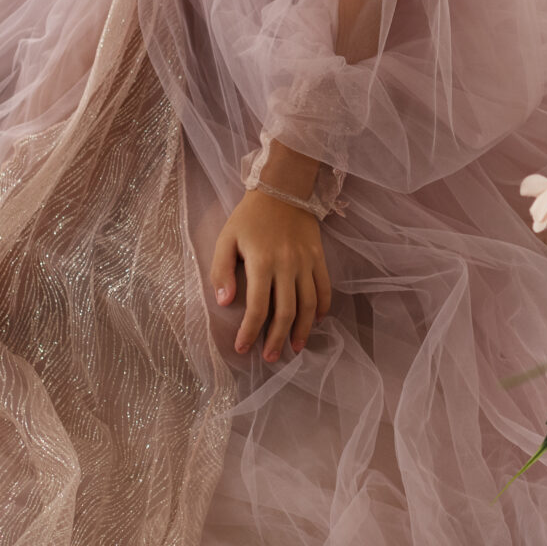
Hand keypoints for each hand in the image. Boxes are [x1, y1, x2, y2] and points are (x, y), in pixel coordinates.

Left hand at [209, 189, 330, 363]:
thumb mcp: (226, 238)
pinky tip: (316, 321)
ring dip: (302, 330)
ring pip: (308, 305)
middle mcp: (286, 265)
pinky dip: (322, 307)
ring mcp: (306, 262)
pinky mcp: (319, 257)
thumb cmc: (249, 216)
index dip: (249, 331)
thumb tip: (223, 302)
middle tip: (271, 357)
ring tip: (295, 348)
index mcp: (261, 262)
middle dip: (277, 339)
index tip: (243, 348)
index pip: (257, 307)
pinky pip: (324, 288)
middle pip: (285, 312)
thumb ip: (222, 270)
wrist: (283, 188)